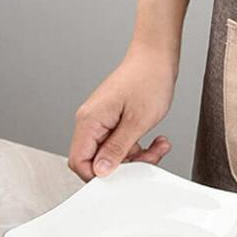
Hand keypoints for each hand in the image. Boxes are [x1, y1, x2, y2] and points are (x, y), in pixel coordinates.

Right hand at [68, 46, 174, 180]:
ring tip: (157, 148)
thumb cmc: (147, 79)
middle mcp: (91, 122)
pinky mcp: (113, 123)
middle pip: (97, 161)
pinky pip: (121, 146)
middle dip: (124, 167)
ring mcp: (102, 123)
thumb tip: (101, 171)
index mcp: (89, 121)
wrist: (156, 58)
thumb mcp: (136, 122)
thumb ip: (117, 149)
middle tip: (147, 160)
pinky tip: (155, 142)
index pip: (79, 162)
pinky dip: (139, 149)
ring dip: (137, 158)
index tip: (120, 178)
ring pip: (112, 156)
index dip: (98, 176)